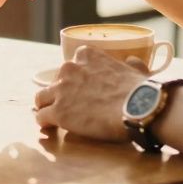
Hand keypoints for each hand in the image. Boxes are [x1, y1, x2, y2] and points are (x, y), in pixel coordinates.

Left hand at [34, 46, 148, 141]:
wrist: (138, 107)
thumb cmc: (141, 90)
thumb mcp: (136, 70)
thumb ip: (131, 64)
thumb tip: (132, 61)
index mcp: (86, 55)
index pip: (72, 66)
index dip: (75, 81)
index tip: (81, 91)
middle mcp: (70, 68)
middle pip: (56, 82)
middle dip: (61, 94)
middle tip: (72, 107)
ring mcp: (61, 90)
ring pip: (41, 98)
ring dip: (47, 107)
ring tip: (53, 119)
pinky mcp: (58, 112)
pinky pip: (42, 117)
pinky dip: (45, 123)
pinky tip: (50, 128)